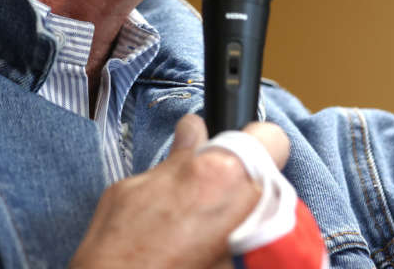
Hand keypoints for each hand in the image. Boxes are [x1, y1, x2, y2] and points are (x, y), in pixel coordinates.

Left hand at [69, 114, 290, 268]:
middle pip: (219, 136)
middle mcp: (190, 167)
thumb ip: (253, 228)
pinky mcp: (122, 187)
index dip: (271, 155)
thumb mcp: (236, 262)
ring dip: (189, 168)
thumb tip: (257, 223)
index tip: (263, 176)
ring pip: (182, 148)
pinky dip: (158, 196)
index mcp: (229, 183)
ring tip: (189, 203)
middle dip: (224, 164)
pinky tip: (154, 227)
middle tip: (223, 202)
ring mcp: (152, 174)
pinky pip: (151, 180)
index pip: (268, 137)